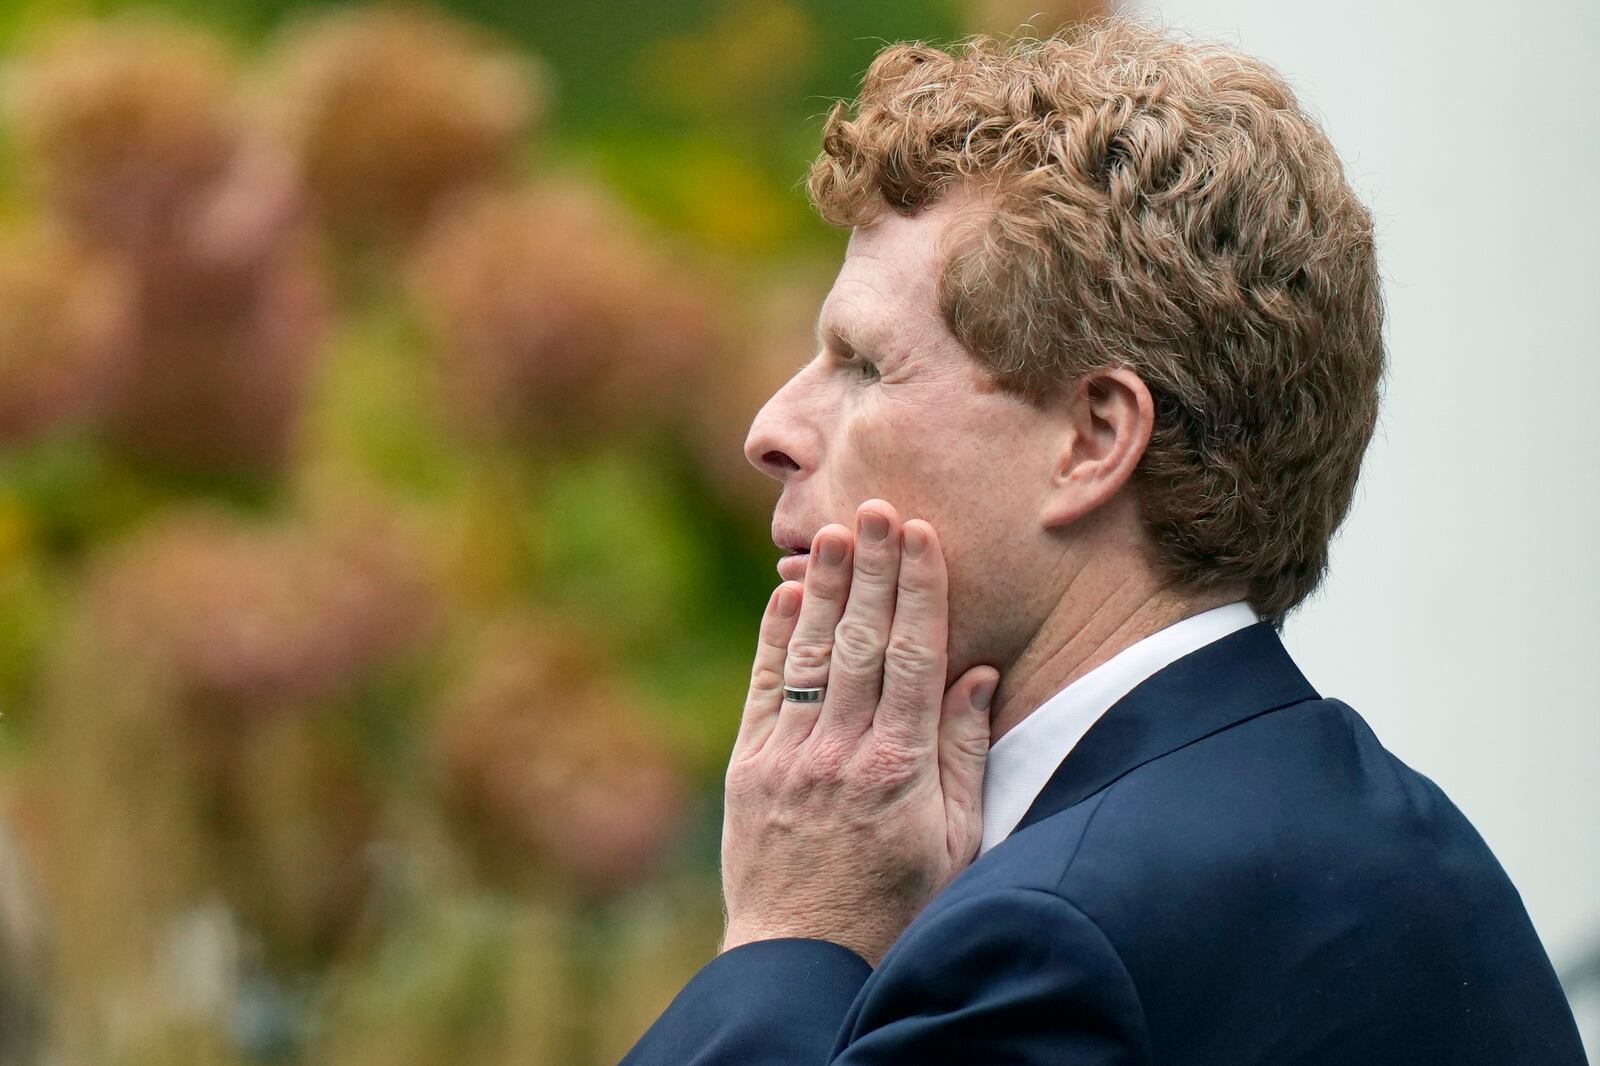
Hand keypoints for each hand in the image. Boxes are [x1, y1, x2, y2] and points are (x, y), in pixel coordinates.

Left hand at [719, 499, 999, 965]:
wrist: (803, 960)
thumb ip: (965, 755)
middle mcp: (839, 752)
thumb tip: (977, 674)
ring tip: (833, 532)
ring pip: (808, 654)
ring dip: (822, 587)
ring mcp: (787, 758)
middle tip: (876, 506)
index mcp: (898, 768)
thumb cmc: (897, 906)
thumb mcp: (956, 843)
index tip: (921, 535)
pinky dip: (774, 637)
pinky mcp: (748, 769)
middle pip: (858, 640)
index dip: (917, 590)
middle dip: (870, 568)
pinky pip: (763, 688)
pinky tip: (786, 593)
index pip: (911, 657)